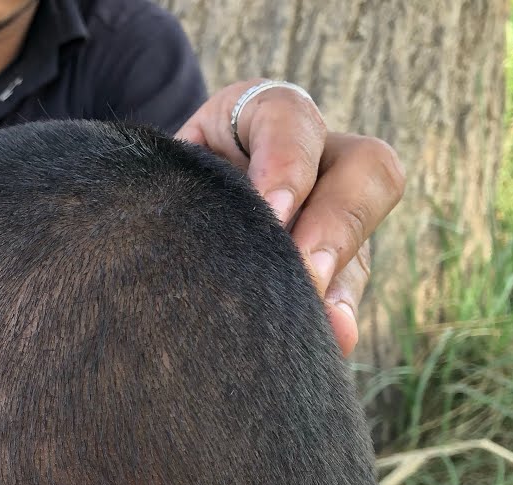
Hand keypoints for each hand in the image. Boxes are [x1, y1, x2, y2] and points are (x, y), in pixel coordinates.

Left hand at [176, 78, 405, 356]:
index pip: (288, 115)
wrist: (148, 218)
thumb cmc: (152, 190)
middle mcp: (310, 155)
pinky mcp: (331, 262)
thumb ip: (170, 196)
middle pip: (363, 166)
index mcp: (257, 117)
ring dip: (347, 277)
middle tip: (309, 273)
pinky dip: (340, 313)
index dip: (288, 162)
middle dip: (337, 223)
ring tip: (331, 324)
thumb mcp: (156, 178)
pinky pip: (349, 284)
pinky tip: (335, 341)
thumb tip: (191, 240)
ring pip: (364, 230)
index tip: (274, 211)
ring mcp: (329, 208)